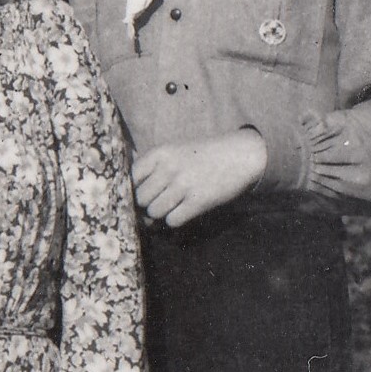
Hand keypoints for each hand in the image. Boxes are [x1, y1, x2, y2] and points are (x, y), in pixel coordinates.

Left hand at [132, 130, 268, 228]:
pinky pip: (172, 221)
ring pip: (154, 212)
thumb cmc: (203, 156)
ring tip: (172, 206)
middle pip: (140, 198)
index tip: (143, 192)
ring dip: (161, 214)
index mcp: (161, 153)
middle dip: (147, 204)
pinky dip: (175, 220)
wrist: (240, 155)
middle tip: (159, 202)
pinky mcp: (199, 201)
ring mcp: (184, 185)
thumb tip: (132, 198)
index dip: (133, 189)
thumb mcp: (175, 151)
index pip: (131, 177)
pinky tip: (184, 211)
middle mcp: (169, 168)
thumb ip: (153, 168)